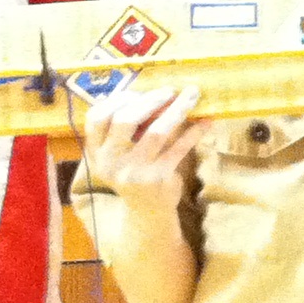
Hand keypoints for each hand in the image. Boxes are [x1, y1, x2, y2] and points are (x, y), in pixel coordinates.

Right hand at [81, 84, 202, 207]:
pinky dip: (194, 132)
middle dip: (150, 100)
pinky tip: (207, 121)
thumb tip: (148, 90)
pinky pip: (179, 148)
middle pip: (125, 120)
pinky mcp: (158, 179)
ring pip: (156, 131)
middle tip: (169, 90)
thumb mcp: (122, 153)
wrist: (147, 213)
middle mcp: (110, 163)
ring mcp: (134, 172)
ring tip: (192, 95)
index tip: (136, 92)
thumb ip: (128, 126)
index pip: (96, 118)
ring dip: (177, 109)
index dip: (116, 99)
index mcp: (97, 152)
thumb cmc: (135, 172)